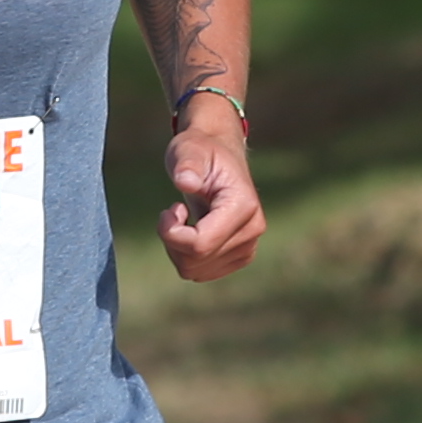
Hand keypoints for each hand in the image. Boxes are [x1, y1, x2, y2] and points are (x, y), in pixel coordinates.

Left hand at [157, 94, 262, 280]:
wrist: (219, 155)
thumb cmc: (201, 151)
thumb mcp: (189, 149)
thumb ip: (187, 164)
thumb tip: (186, 181)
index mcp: (244, 206)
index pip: (201, 244)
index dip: (172, 233)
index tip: (168, 209)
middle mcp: (252, 230)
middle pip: (196, 261)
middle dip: (173, 240)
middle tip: (175, 211)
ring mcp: (248, 247)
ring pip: (196, 271)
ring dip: (178, 249)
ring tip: (184, 220)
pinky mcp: (239, 256)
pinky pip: (201, 273)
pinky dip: (186, 256)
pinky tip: (191, 231)